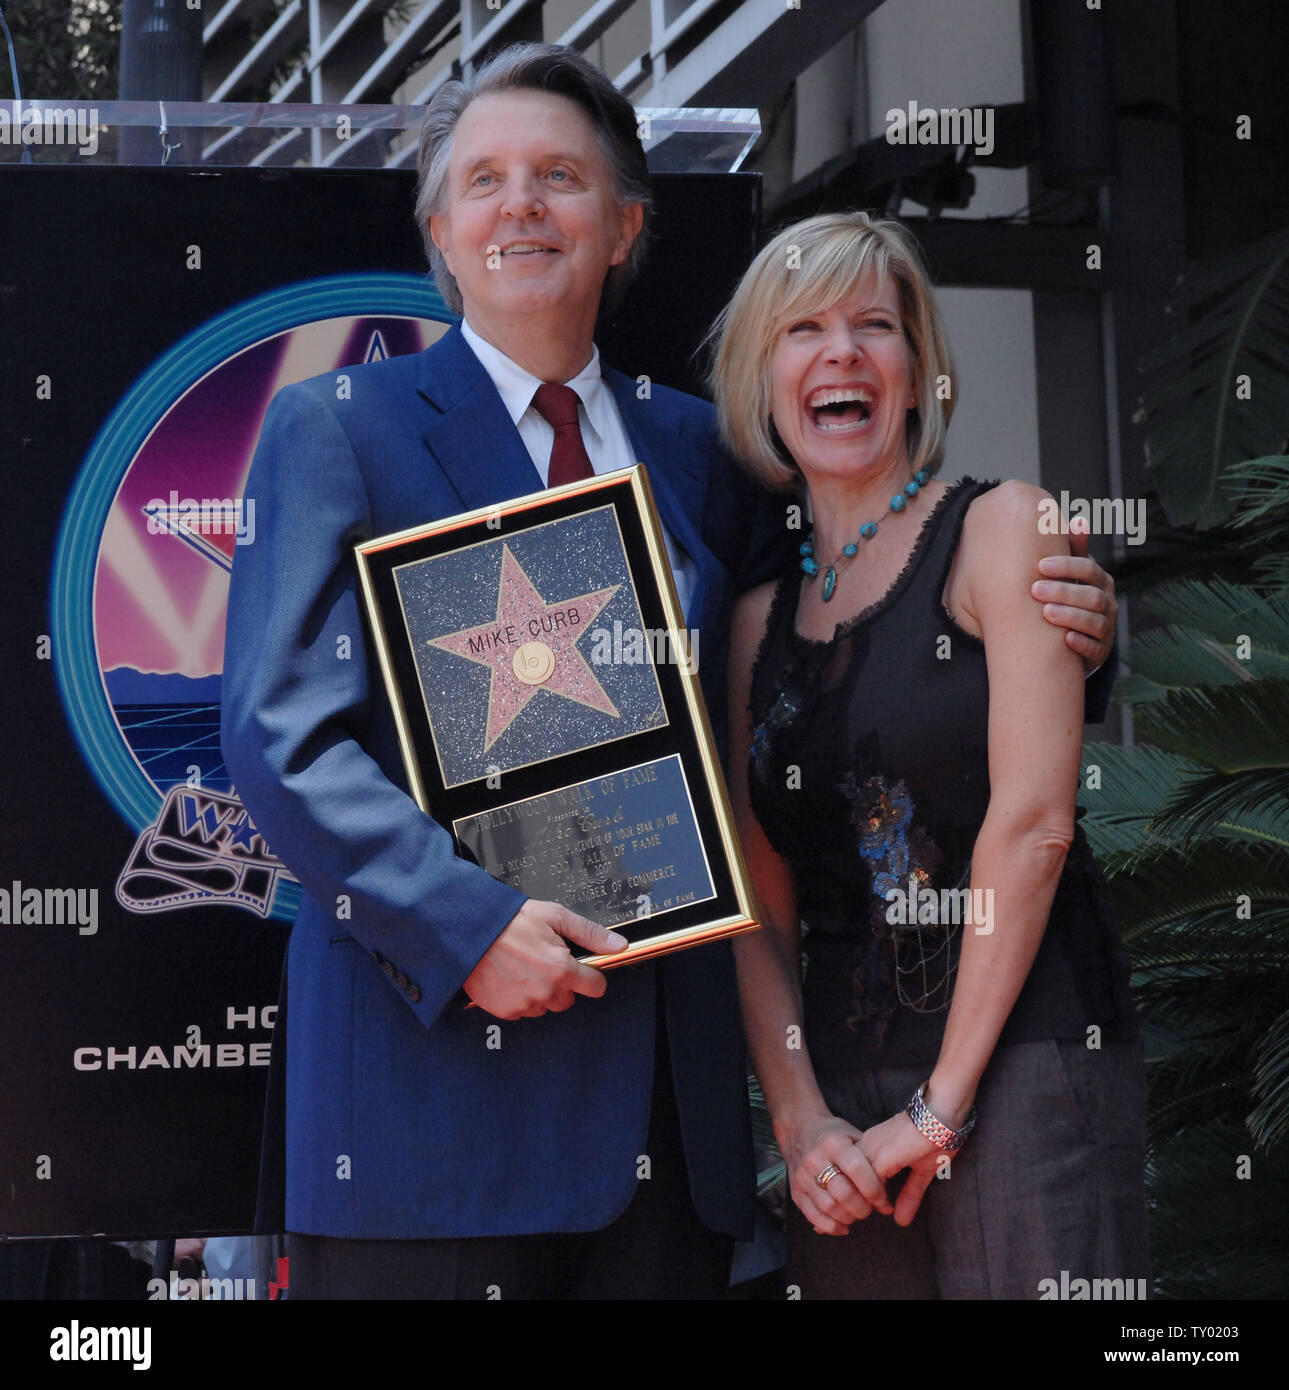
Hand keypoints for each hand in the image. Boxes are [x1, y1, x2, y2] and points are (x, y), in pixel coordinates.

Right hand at [463, 900, 627, 1019]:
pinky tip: (511, 977)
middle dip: (563, 983)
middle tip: (545, 961)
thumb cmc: (510, 921)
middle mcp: (545, 991)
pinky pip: (523, 1011)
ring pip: (545, 1006)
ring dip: (541, 992)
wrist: (469, 931)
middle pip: (569, 999)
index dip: (591, 976)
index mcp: (562, 969)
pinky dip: (520, 998)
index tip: (584, 970)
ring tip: (525, 967)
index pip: (595, 987)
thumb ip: (590, 934)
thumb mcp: (555, 917)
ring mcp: (524, 1004)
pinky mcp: (505, 1011)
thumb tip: (618, 945)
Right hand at [779, 1112, 892, 1235]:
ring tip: (858, 1214)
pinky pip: (813, 1217)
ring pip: (829, 1208)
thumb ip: (871, 1159)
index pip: (857, 1169)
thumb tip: (888, 1193)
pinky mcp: (795, 1192)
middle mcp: (815, 1159)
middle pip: (843, 1194)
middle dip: (863, 1208)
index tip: (885, 1201)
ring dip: (849, 1218)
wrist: (799, 1130)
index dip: (874, 1190)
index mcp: (832, 1143)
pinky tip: (844, 1226)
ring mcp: (802, 1177)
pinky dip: (832, 1227)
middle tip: (872, 1209)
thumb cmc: (834, 1136)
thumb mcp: (853, 1136)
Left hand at [858, 1112, 944, 1227]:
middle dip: (848, 1202)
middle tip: (853, 1221)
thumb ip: (910, 1195)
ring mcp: (872, 1150)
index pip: (850, 1173)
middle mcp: (866, 1145)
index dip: (852, 1194)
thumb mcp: (921, 1171)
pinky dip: (873, 1199)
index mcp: (872, 1145)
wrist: (943, 1114)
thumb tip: (901, 1222)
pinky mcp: (882, 1157)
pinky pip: (869, 1184)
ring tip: (868, 1217)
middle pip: (845, 1179)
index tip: (855, 1212)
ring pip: (853, 1183)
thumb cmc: (936, 1137)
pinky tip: (885, 1208)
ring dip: (860, 1203)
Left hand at [1031, 516, 1117, 673]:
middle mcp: (1107, 603)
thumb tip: (1079, 520)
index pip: (1089, 569)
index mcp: (1100, 581)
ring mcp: (1106, 628)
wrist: (1074, 638)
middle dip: (1063, 592)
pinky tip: (1065, 640)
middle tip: (1035, 589)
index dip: (1067, 566)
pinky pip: (1095, 648)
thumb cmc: (1069, 597)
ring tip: (1046, 613)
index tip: (1040, 565)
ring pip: (1095, 622)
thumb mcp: (1071, 574)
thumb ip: (1074, 550)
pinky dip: (1081, 644)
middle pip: (1092, 596)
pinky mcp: (1100, 651)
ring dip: (1070, 616)